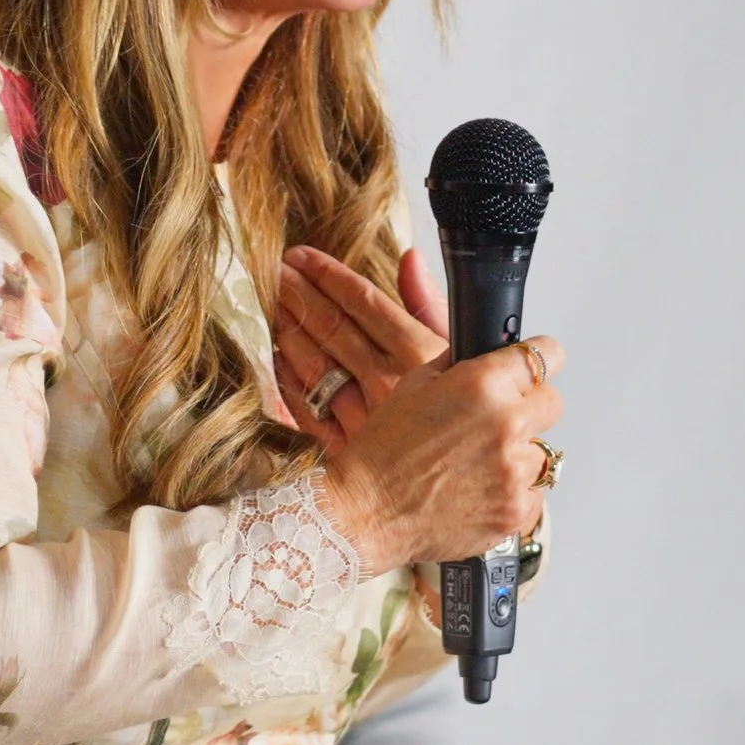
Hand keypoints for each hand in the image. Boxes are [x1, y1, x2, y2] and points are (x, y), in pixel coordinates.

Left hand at [273, 245, 449, 450]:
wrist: (471, 488)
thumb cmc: (468, 416)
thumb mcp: (463, 354)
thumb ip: (431, 304)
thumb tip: (411, 258)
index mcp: (419, 355)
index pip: (365, 303)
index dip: (330, 276)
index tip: (302, 256)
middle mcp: (389, 383)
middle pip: (335, 329)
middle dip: (300, 294)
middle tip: (276, 271)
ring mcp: (365, 418)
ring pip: (317, 366)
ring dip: (290, 332)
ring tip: (272, 305)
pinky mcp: (349, 451)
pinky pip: (309, 411)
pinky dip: (289, 383)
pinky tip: (278, 359)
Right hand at [311, 335, 563, 572]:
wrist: (369, 510)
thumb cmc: (383, 451)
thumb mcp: (413, 385)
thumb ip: (458, 366)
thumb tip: (484, 356)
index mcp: (483, 385)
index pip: (545, 355)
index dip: (536, 361)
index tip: (533, 369)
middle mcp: (506, 424)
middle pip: (552, 403)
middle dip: (528, 407)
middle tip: (496, 422)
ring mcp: (515, 472)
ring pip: (542, 453)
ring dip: (518, 455)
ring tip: (476, 464)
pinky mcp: (517, 511)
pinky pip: (534, 494)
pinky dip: (513, 492)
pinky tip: (478, 491)